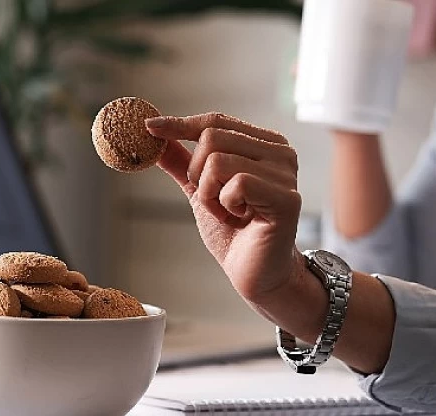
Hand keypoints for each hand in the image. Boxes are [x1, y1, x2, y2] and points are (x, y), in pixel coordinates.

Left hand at [146, 113, 304, 308]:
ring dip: (209, 194)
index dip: (179, 124)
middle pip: (211, 137)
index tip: (149, 128)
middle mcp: (281, 153)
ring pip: (217, 161)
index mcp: (264, 144)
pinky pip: (235, 184)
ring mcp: (286, 174)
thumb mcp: (200, 190)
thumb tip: (155, 136)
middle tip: (213, 200)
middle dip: (197, 174)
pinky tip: (239, 219)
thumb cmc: (233, 233)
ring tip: (228, 212)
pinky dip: (224, 205)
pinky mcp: (286, 198)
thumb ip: (181, 162)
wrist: (254, 273)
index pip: (216, 121)